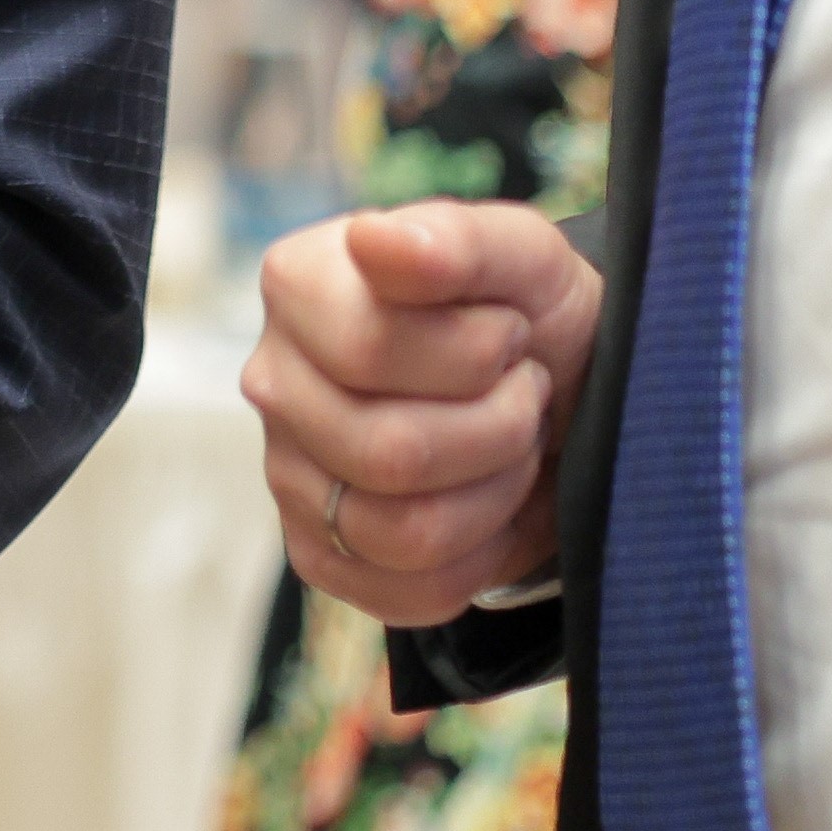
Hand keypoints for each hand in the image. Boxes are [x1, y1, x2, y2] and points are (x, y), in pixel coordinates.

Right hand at [244, 199, 598, 623]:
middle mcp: (273, 382)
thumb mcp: (521, 256)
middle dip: (500, 428)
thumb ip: (455, 238)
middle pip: (389, 452)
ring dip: (495, 491)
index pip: (371, 351)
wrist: (558, 394)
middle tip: (525, 393)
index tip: (509, 329)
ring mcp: (288, 475)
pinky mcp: (320, 555)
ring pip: (403, 532)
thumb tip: (374, 240)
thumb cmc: (527, 314)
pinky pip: (409, 592)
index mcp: (299, 287)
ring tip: (510, 444)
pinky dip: (480, 556)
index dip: (476, 352)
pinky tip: (487, 502)